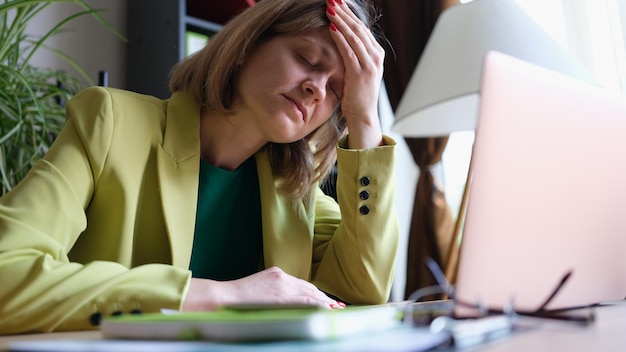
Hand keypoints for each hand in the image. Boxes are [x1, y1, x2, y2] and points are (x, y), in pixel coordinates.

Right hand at [182, 266, 342, 310]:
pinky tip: (327, 310)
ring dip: (324, 302)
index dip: (315, 294)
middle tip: (338, 306)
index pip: (301, 285)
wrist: (223, 298)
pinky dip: (318, 305)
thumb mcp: (258, 290)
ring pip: (310, 293)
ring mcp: (282, 284)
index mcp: (276, 274)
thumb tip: (284, 304)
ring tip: (336, 310)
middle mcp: (282, 276)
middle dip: (324, 298)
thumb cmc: (236, 300)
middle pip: (309, 288)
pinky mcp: (281, 293)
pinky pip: (305, 300)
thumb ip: (273, 293)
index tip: (326, 301)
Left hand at [327, 0, 384, 148]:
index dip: (349, 15)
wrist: (363, 116)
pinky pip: (349, 51)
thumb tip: (342, 40)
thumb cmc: (356, 95)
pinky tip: (332, 28)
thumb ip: (354, 56)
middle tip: (332, 0)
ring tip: (329, 9)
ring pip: (354, 36)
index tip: (337, 4)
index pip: (362, 28)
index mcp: (376, 54)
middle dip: (344, 13)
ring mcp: (370, 65)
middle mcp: (376, 57)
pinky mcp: (361, 74)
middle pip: (359, 28)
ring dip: (341, 21)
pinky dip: (340, 38)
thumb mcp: (357, 71)